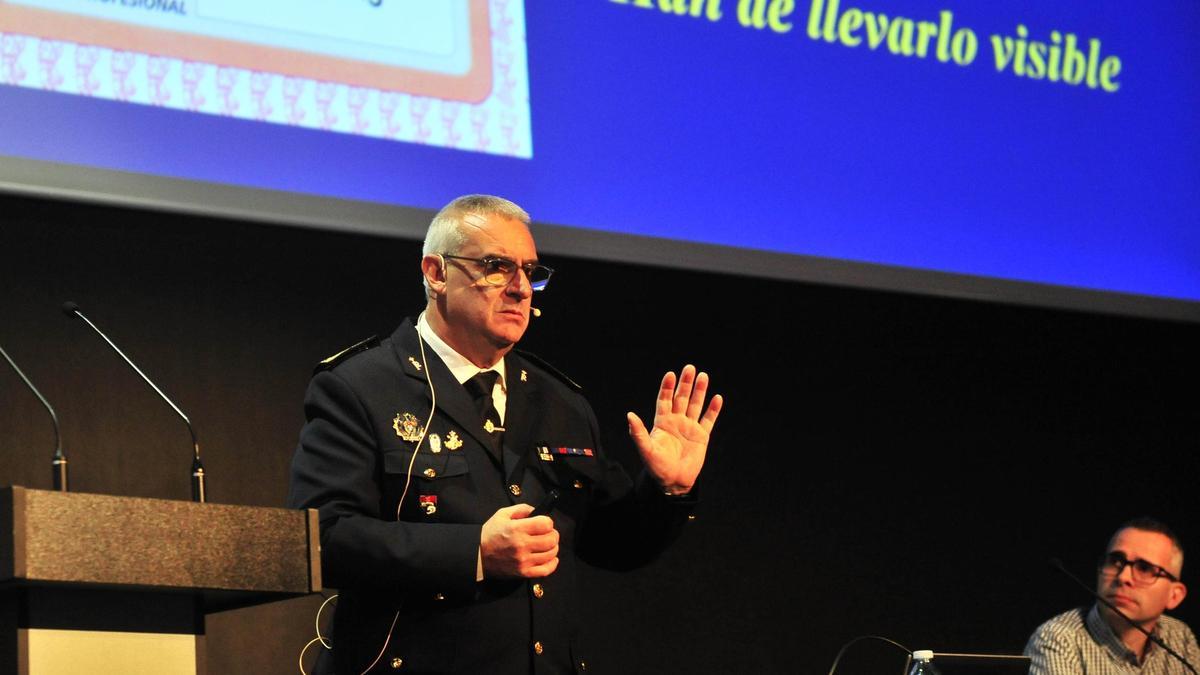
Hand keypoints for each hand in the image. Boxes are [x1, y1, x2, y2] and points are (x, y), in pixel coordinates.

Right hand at [480, 503, 559, 578]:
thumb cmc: (490, 533)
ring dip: (553, 548)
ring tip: (547, 545)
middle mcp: (522, 545)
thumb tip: (537, 511)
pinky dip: (552, 564)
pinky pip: (546, 570)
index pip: (546, 524)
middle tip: (548, 534)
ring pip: (551, 554)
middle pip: (551, 539)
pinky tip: (551, 558)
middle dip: (553, 534)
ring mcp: (524, 561)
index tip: (544, 523)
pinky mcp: (523, 573)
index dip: (548, 522)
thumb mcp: (502, 514)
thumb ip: (522, 509)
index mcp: (517, 529)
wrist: (477, 556)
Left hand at [627, 364, 722, 494]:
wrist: (673, 482)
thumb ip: (637, 432)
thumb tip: (629, 415)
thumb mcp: (646, 450)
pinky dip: (713, 410)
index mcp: (662, 422)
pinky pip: (708, 420)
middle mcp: (676, 421)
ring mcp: (690, 428)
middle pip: (681, 398)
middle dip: (685, 383)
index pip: (665, 400)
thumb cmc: (657, 467)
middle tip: (690, 368)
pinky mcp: (702, 437)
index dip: (667, 387)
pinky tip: (717, 398)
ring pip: (695, 405)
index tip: (670, 374)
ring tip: (703, 376)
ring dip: (700, 391)